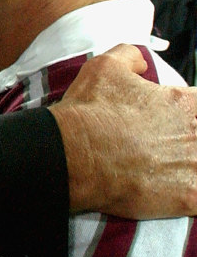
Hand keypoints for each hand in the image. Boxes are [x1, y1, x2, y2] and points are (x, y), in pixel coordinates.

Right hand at [49, 44, 196, 217]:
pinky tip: (181, 194)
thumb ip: (132, 57)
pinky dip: (192, 195)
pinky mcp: (187, 199)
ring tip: (171, 167)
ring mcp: (193, 168)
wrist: (71, 155)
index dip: (191, 111)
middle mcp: (194, 134)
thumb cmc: (89, 111)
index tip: (180, 120)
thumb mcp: (106, 65)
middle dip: (188, 139)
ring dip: (190, 166)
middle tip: (168, 144)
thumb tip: (143, 64)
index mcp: (182, 102)